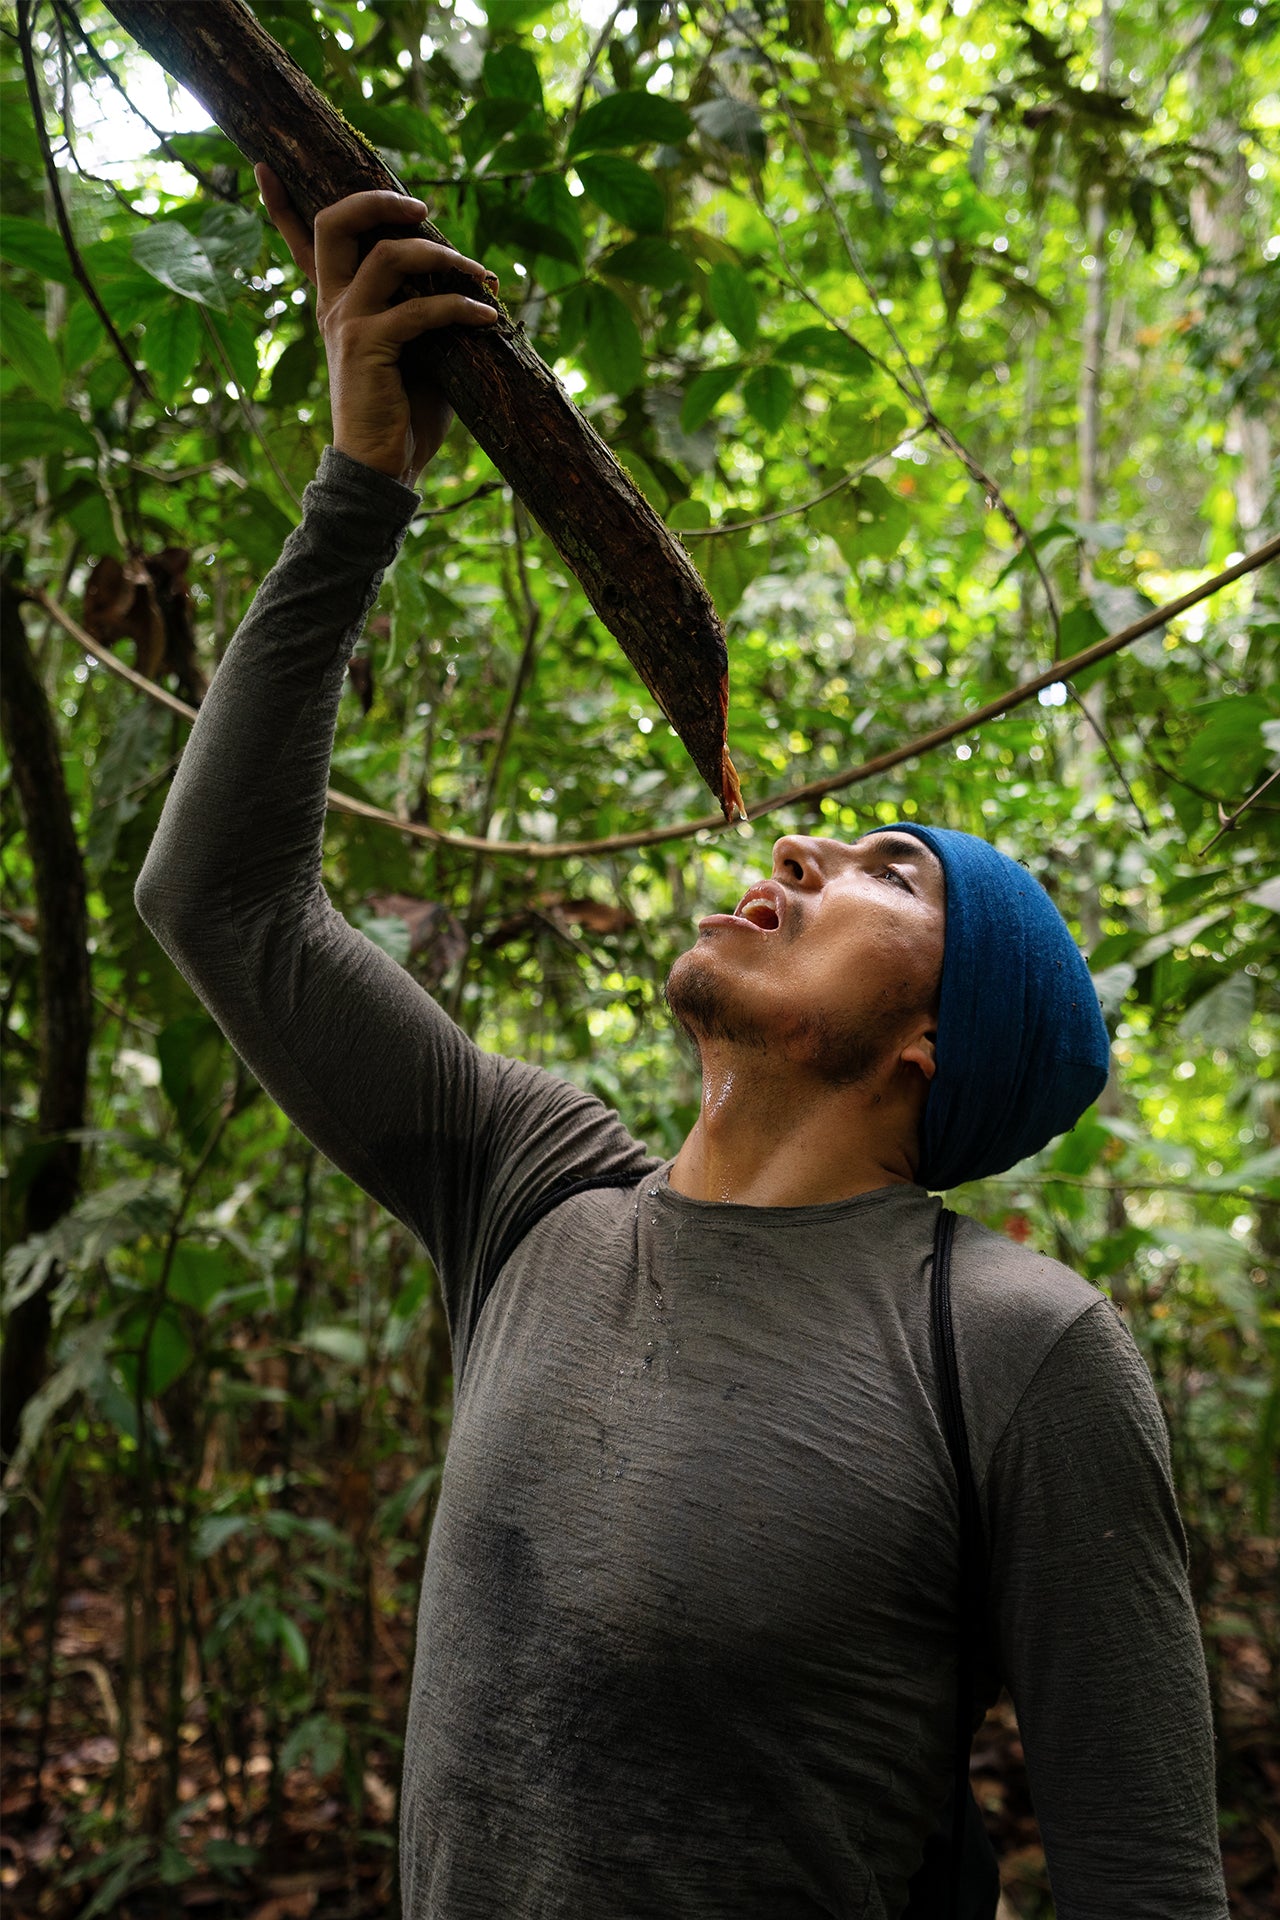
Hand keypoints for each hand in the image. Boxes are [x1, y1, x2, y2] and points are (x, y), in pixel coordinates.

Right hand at [255, 165, 497, 485]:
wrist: (382, 469)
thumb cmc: (403, 415)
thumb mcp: (419, 354)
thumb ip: (426, 314)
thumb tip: (471, 288)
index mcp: (337, 305)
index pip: (301, 245)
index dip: (280, 206)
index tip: (264, 166)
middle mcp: (334, 305)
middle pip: (335, 222)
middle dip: (379, 201)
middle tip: (422, 209)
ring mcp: (348, 322)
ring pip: (388, 255)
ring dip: (442, 254)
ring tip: (478, 274)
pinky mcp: (369, 345)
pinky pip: (420, 309)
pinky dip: (460, 308)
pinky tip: (486, 318)